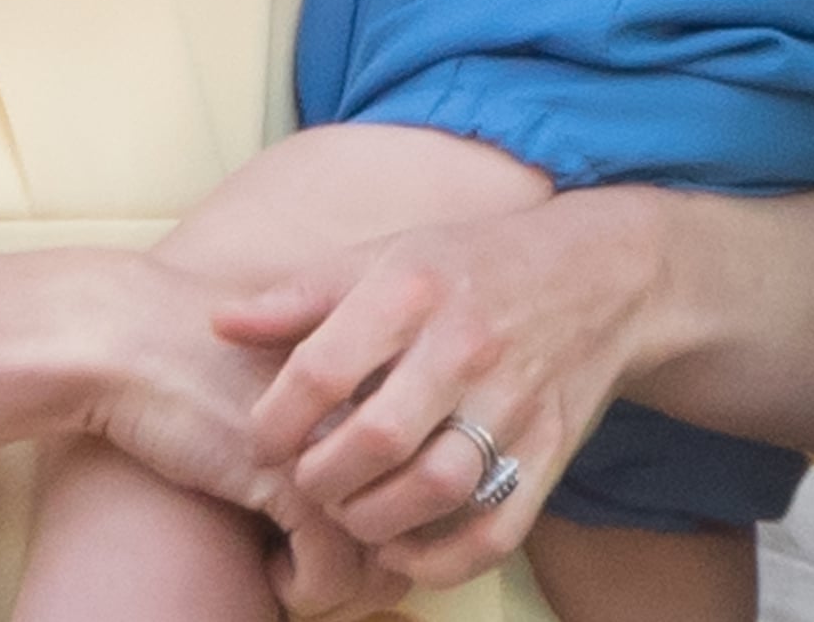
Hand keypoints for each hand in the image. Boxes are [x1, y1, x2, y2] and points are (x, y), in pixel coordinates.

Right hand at [75, 260, 406, 616]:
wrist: (125, 340)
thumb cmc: (198, 361)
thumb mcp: (285, 380)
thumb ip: (336, 420)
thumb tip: (378, 512)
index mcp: (373, 367)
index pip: (424, 465)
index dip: (399, 520)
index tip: (361, 541)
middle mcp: (367, 401)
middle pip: (411, 515)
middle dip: (379, 564)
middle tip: (336, 576)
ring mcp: (332, 440)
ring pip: (380, 552)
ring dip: (345, 587)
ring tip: (306, 578)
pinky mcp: (290, 480)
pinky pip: (330, 570)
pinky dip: (305, 589)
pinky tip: (271, 573)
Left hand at [218, 186, 667, 592]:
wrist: (593, 275)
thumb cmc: (465, 266)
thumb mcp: (382, 256)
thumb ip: (299, 296)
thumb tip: (220, 323)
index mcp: (412, 288)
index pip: (323, 370)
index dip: (275, 420)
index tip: (260, 439)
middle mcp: (463, 346)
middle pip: (376, 440)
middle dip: (321, 478)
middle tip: (302, 481)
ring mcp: (513, 403)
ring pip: (435, 490)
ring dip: (374, 520)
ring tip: (347, 510)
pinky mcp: (548, 452)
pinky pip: (493, 530)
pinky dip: (441, 557)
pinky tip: (404, 545)